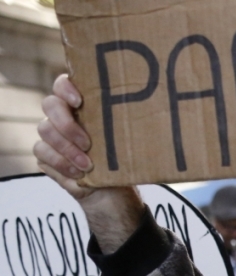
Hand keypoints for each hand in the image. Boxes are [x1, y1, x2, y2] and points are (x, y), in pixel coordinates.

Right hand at [34, 75, 144, 252]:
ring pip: (44, 129)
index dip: (66, 88)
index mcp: (82, 104)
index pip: (63, 84)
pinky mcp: (45, 154)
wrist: (112, 190)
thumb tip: (153, 114)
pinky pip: (42, 152)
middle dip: (67, 124)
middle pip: (50, 104)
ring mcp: (52, 133)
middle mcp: (63, 115)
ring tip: (88, 164)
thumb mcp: (129, 140)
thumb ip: (130, 124)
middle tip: (88, 143)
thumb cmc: (122, 159)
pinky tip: (78, 173)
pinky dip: (61, 164)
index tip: (80, 101)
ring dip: (66, 149)